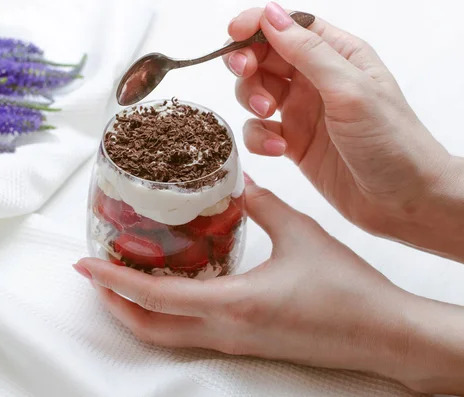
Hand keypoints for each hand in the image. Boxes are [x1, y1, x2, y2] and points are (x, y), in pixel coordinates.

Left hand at [75, 176, 463, 393]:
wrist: (383, 332)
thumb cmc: (346, 288)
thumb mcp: (300, 233)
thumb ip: (263, 205)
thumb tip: (240, 183)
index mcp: (235, 304)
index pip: (156, 296)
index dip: (114, 280)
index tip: (86, 263)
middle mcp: (227, 331)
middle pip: (149, 328)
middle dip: (114, 303)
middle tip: (96, 273)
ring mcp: (236, 343)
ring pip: (167, 336)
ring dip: (137, 312)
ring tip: (122, 280)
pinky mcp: (248, 345)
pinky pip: (192, 334)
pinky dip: (167, 316)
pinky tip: (171, 291)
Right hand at [222, 3, 461, 257]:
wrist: (403, 200)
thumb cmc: (392, 141)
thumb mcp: (349, 89)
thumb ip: (308, 53)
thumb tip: (271, 15)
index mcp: (338, 55)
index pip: (289, 26)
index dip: (257, 25)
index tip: (234, 35)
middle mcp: (316, 79)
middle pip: (265, 57)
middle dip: (248, 63)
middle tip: (245, 73)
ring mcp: (303, 111)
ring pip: (256, 92)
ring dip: (252, 100)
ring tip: (269, 116)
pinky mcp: (293, 142)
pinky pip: (260, 131)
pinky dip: (259, 138)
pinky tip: (278, 150)